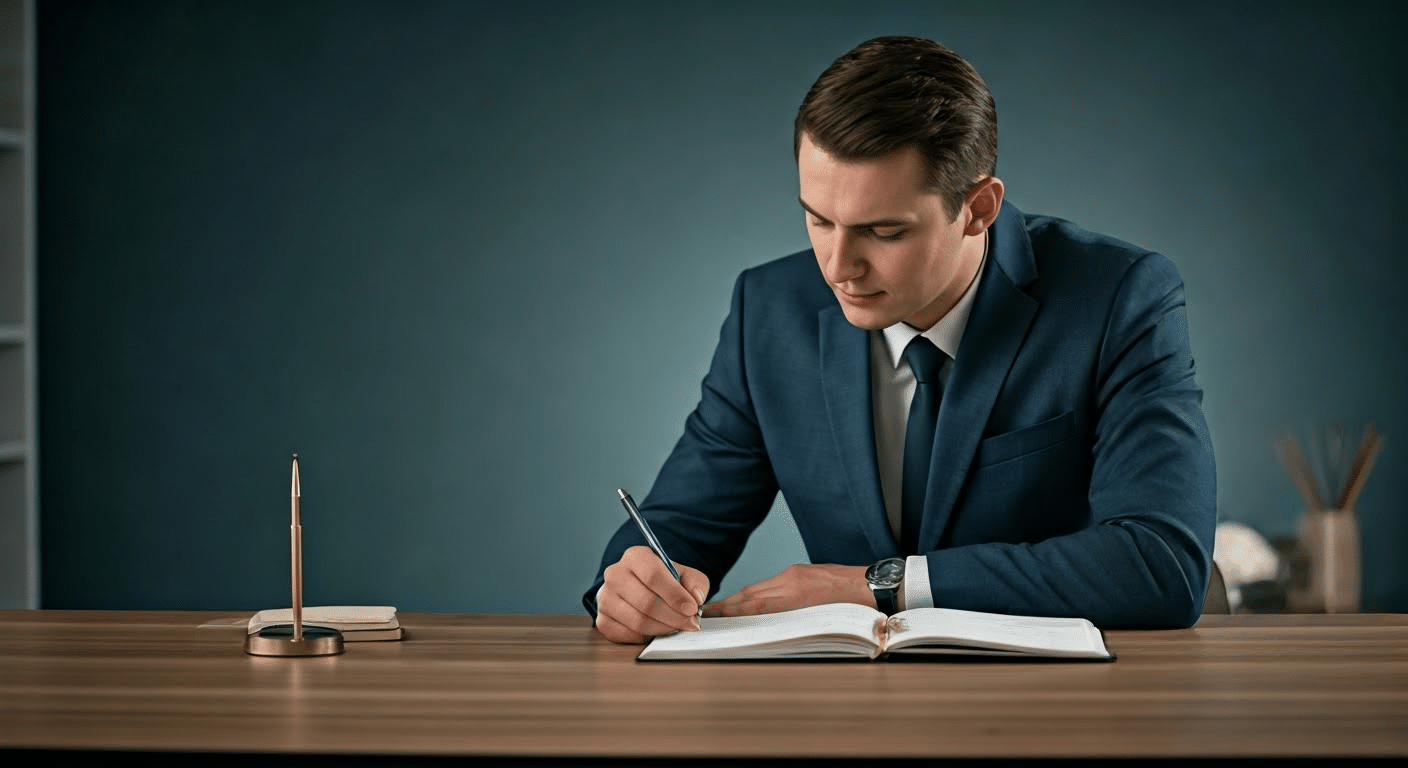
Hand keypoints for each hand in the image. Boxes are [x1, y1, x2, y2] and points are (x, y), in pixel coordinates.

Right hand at [595, 545, 709, 643]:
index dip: (675, 595)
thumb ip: (695, 583)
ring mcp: (605, 597)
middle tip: (690, 623)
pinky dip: (646, 637)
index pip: (653, 576)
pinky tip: (658, 630)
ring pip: (637, 621)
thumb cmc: (666, 582)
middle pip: (646, 602)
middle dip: (673, 617)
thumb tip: (695, 598)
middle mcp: (615, 574)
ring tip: (677, 627)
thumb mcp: (686, 575)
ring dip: (663, 628)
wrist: (644, 589)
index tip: (692, 609)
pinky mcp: (602, 618)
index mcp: (635, 556)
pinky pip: (626, 634)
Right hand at [702, 563, 872, 617]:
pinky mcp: (801, 571)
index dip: (731, 611)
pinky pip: (772, 584)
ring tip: (723, 609)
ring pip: (760, 588)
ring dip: (740, 599)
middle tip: (709, 613)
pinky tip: (751, 601)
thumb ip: (796, 625)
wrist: (877, 585)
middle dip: (728, 605)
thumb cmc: (857, 609)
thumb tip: (772, 632)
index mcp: (796, 594)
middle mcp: (792, 580)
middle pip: (751, 594)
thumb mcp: (825, 623)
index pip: (754, 604)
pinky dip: (757, 593)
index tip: (712, 616)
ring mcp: (796, 573)